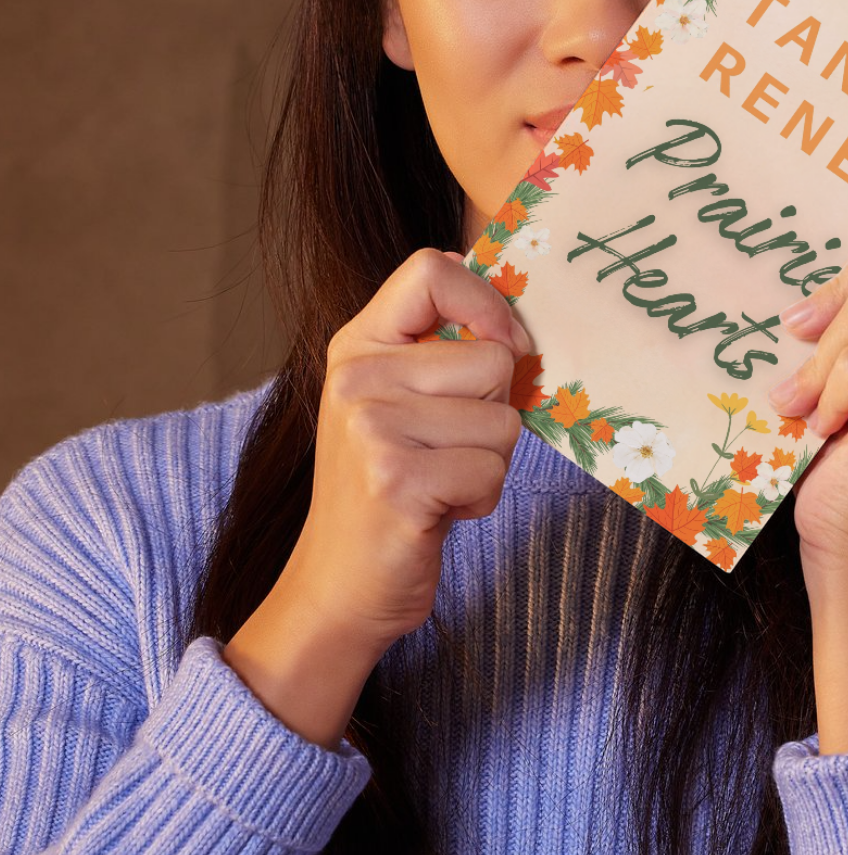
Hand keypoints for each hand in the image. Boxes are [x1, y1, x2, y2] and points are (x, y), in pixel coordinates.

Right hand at [284, 247, 530, 656]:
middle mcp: (357, 377)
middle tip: (447, 448)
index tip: (500, 344)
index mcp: (357, 344)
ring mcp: (372, 428)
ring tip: (439, 480)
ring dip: (489, 461)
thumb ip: (438, 346)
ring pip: (503, 420)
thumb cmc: (387, 485)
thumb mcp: (397, 399)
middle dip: (494, 413)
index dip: (486, 302)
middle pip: (493, 358)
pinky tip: (437, 511)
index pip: (431, 269)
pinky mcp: (397, 481)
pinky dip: (480, 498)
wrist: (338, 585)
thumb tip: (500, 292)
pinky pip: (492, 470)